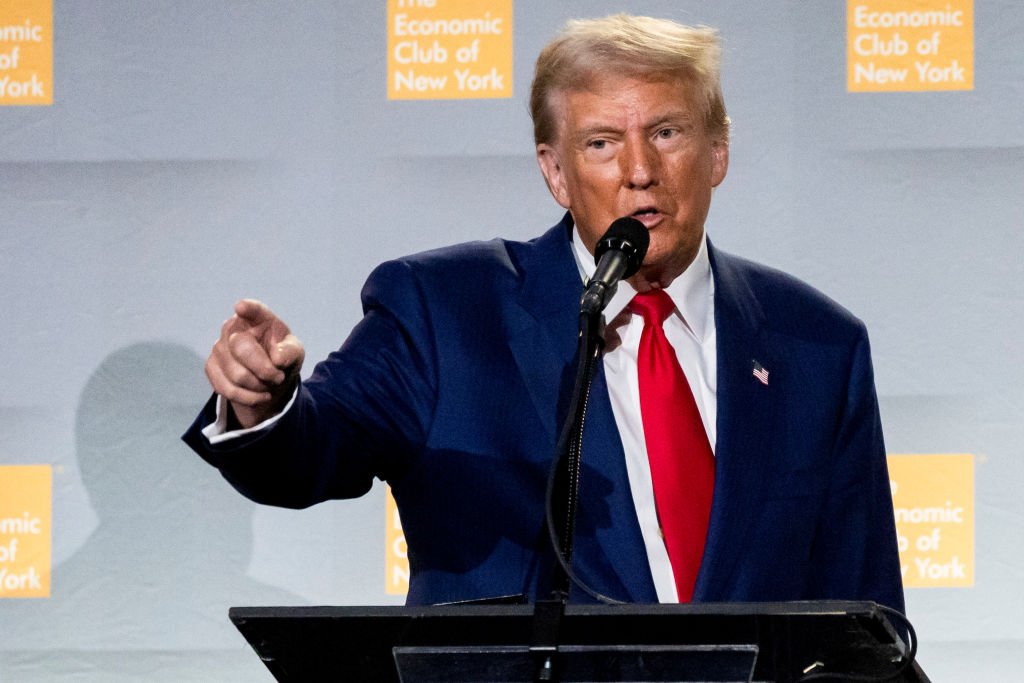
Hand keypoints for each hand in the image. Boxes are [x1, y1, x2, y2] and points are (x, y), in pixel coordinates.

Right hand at [205, 299, 304, 428]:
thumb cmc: (281, 357)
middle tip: (278, 377)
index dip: (248, 309)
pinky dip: (248, 397)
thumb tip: (278, 358)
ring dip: (259, 387)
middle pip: (243, 350)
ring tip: (268, 385)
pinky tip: (259, 395)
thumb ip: (290, 352)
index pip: (253, 310)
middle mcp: (233, 327)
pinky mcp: (211, 366)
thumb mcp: (294, 353)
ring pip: (237, 375)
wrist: (267, 377)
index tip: (241, 307)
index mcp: (258, 318)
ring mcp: (219, 346)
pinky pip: (227, 389)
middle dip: (265, 370)